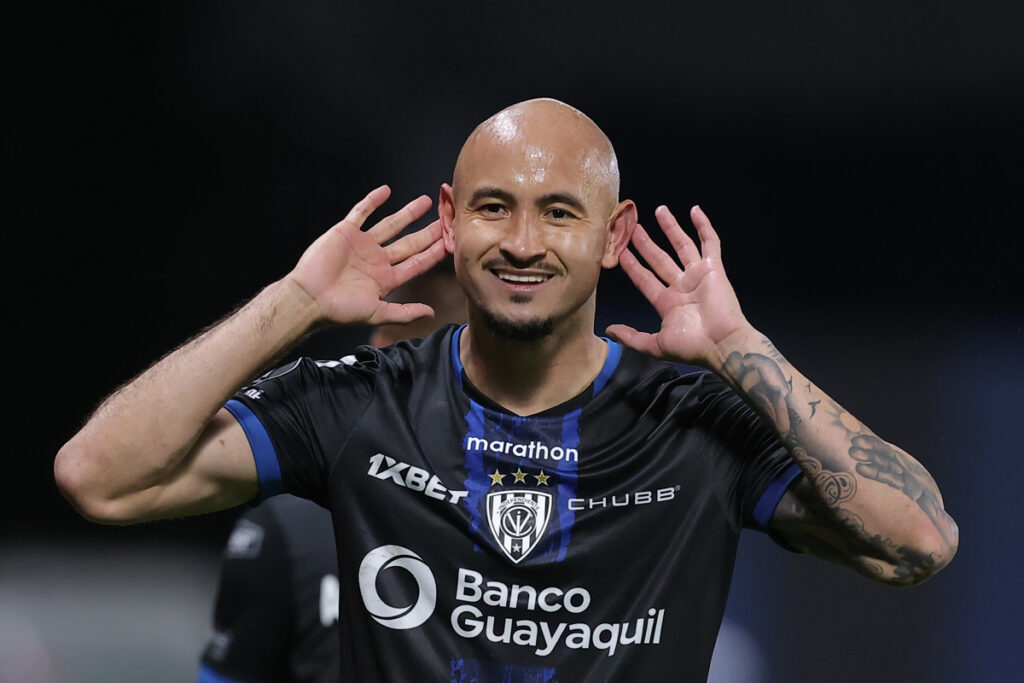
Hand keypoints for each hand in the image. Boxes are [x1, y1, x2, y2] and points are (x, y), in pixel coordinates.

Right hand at [286, 185, 445, 326]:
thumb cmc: (340, 310)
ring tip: (426, 201)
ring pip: (390, 225)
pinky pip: (361, 212)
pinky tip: (386, 191)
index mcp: (386, 279)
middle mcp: (377, 260)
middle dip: (428, 232)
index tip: (451, 242)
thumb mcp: (377, 313)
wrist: (309, 298)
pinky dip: (372, 201)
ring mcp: (362, 244)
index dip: (434, 253)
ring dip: (408, 213)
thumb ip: (404, 313)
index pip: (417, 263)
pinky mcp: (345, 232)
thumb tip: (431, 314)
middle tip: (446, 219)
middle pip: (409, 242)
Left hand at [605, 205, 749, 368]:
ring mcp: (698, 275)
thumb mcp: (655, 345)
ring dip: (670, 228)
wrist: (722, 344)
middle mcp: (681, 286)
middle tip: (632, 226)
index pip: (645, 279)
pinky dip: (703, 226)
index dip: (632, 265)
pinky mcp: (714, 268)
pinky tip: (694, 210)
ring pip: (682, 245)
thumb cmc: (691, 346)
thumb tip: (608, 331)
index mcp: (668, 303)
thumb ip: (632, 337)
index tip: (619, 251)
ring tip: (659, 210)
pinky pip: (709, 243)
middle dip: (646, 243)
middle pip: (659, 259)